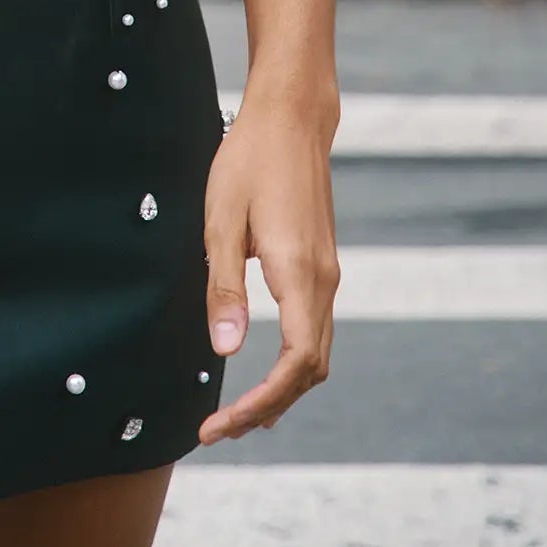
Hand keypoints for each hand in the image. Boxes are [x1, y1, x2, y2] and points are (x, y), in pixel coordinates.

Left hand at [197, 88, 339, 442]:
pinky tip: (265, 369)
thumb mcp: (221, 221)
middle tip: (219, 429)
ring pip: (317, 353)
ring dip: (283, 390)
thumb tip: (225, 350)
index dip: (259, 402)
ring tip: (238, 414)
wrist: (292, 118)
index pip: (294, 365)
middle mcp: (323, 282)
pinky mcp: (321, 263)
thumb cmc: (249, 161)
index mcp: (299, 275)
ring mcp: (327, 273)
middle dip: (268, 406)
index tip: (220, 424)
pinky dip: (293, 363)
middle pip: (310, 370)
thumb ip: (223, 286)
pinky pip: (315, 330)